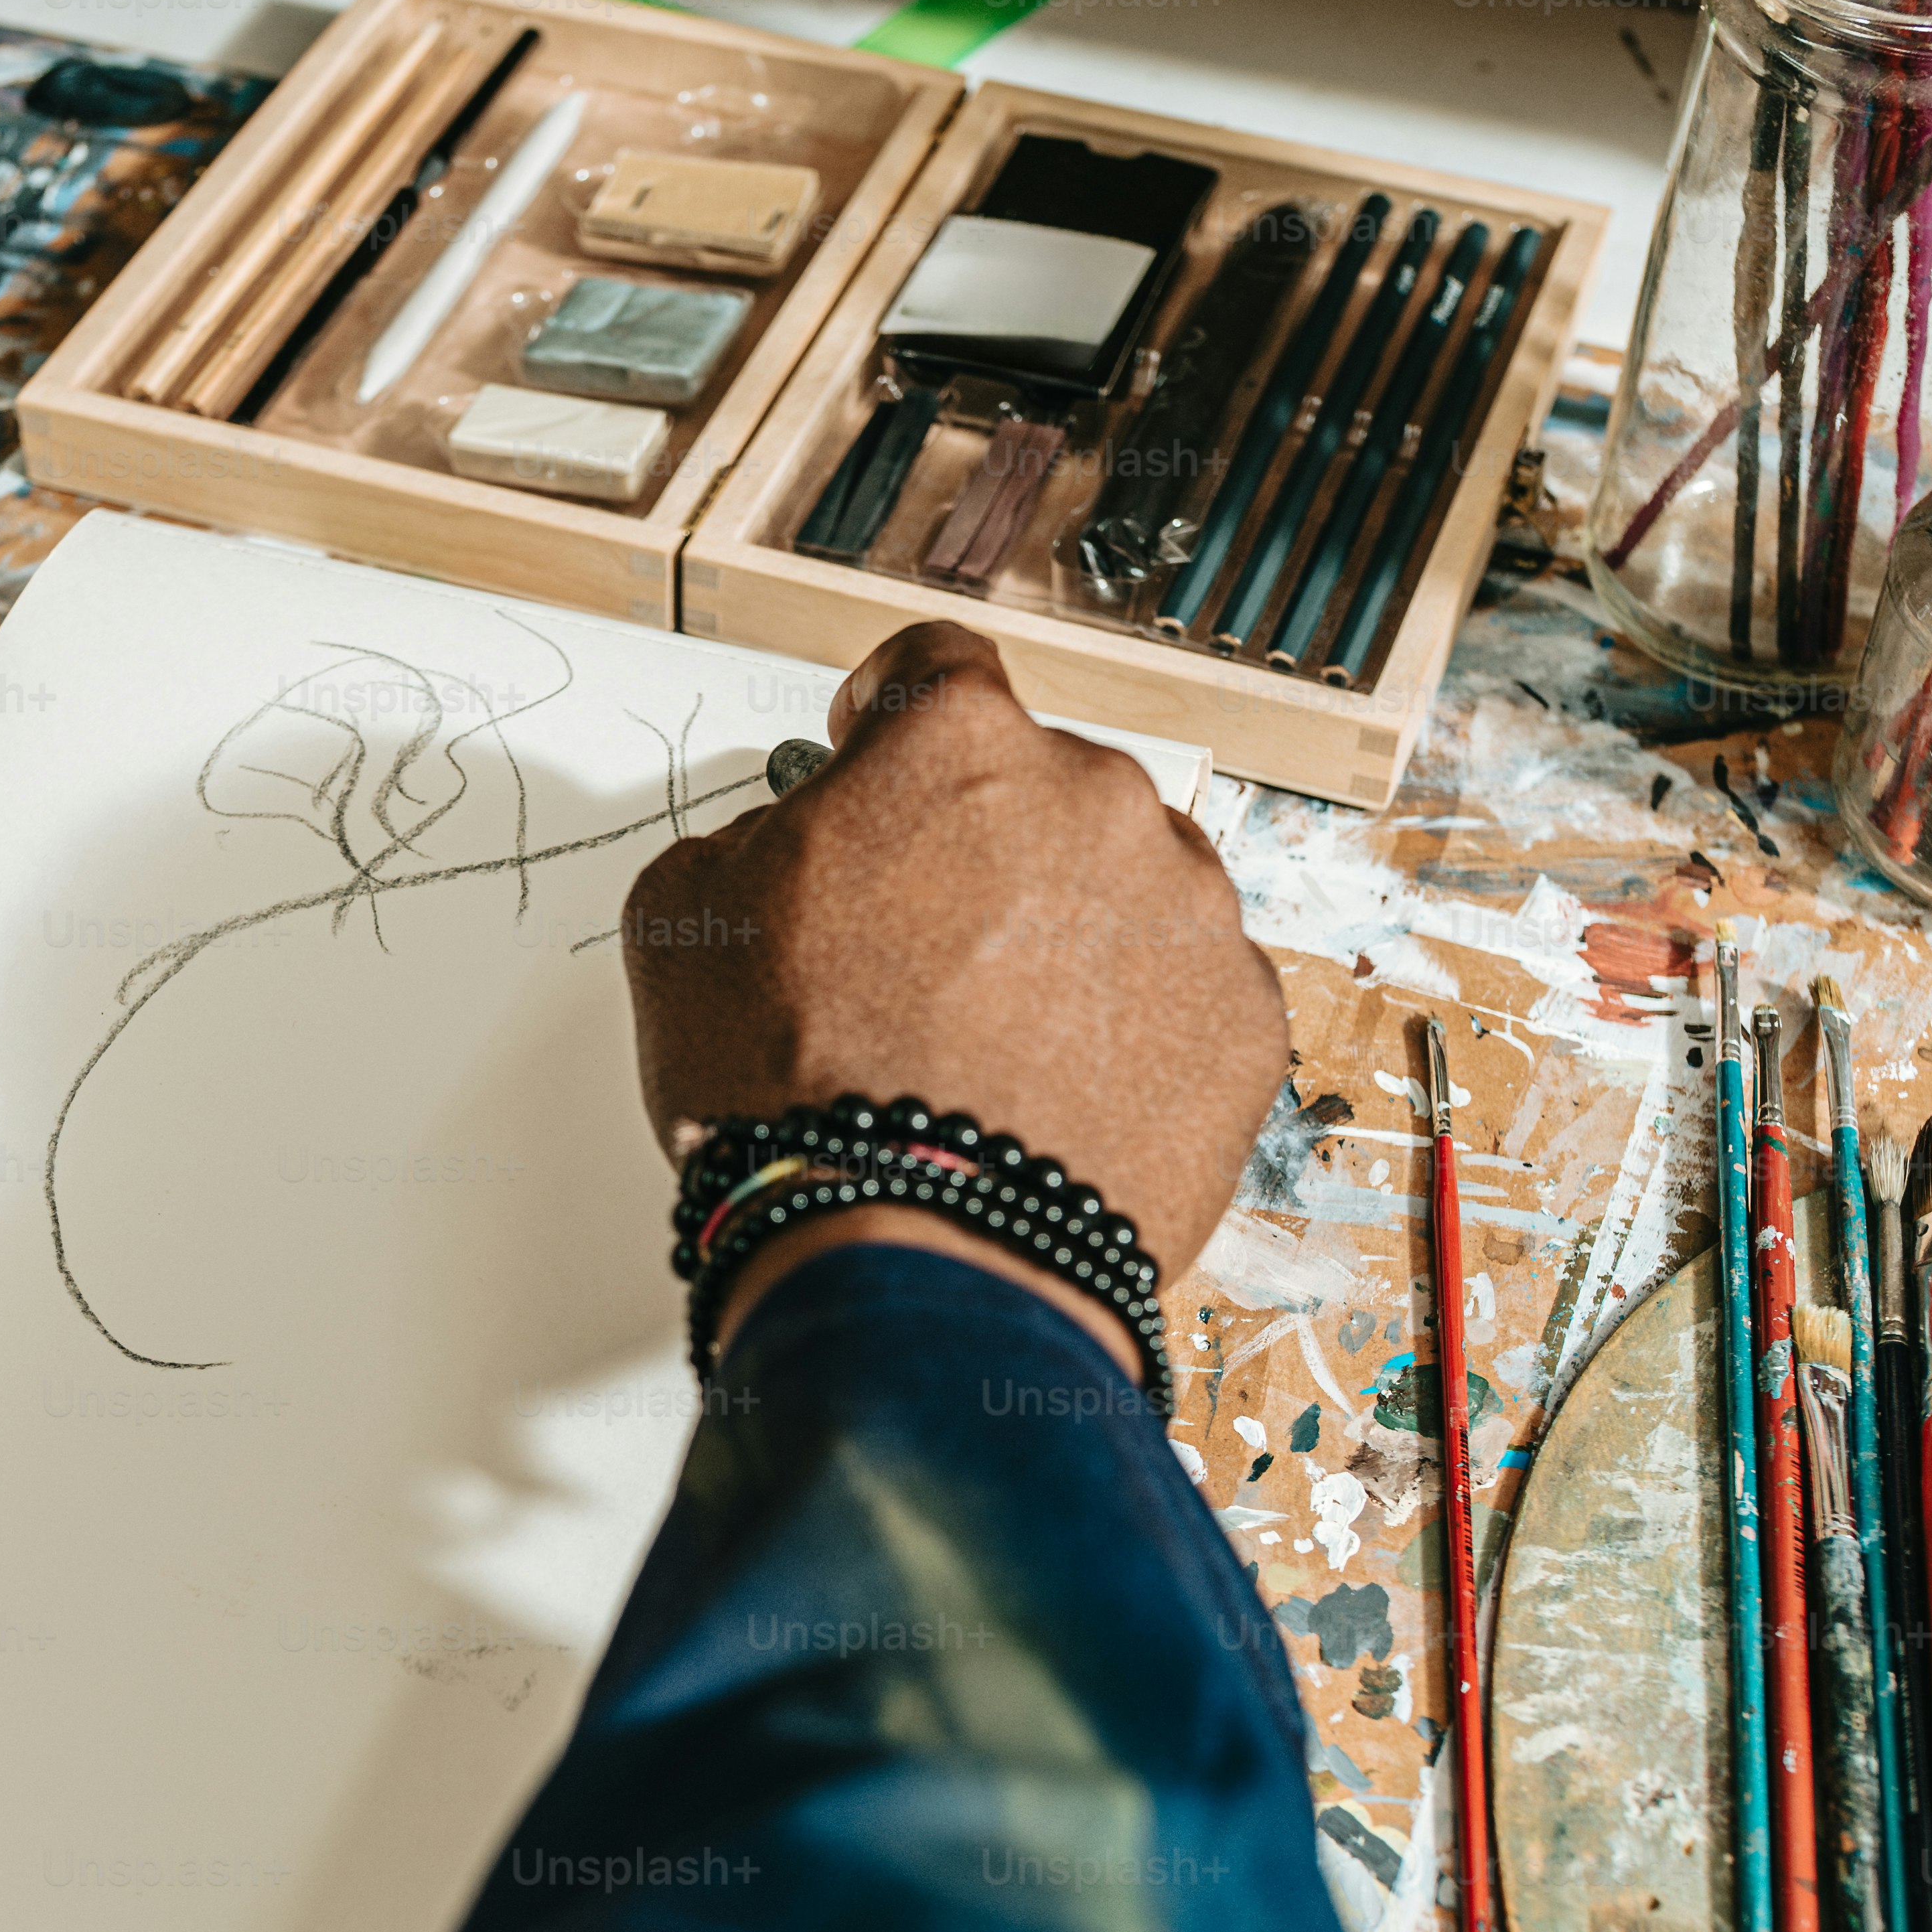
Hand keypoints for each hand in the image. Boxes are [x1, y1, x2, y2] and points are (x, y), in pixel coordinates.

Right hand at [619, 623, 1286, 1351]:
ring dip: (1069, 937)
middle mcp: (1099, 801)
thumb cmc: (797, 1091)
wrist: (913, 1261)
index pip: (933, 670)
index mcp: (962, 744)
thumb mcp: (686, 919)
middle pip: (1039, 790)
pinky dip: (1134, 1030)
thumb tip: (793, 847)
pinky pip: (1184, 995)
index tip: (874, 760)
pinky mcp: (1245, 1023)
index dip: (887, 718)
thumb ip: (751, 838)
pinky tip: (1062, 1095)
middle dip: (983, 851)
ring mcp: (1190, 912)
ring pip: (1126, 890)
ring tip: (996, 1044)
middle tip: (920, 955)